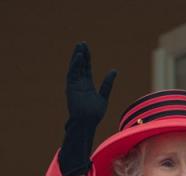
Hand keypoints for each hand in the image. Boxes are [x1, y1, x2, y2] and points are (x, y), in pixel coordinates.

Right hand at [59, 42, 116, 175]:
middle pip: (80, 66)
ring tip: (80, 47)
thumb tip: (114, 70)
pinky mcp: (71, 88)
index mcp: (87, 85)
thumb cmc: (95, 113)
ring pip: (75, 68)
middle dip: (81, 55)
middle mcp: (79, 84)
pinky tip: (79, 56)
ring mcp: (74, 85)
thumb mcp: (104, 96)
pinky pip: (72, 74)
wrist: (87, 123)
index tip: (86, 48)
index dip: (87, 58)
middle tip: (82, 43)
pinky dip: (75, 65)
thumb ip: (107, 83)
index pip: (86, 68)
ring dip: (77, 57)